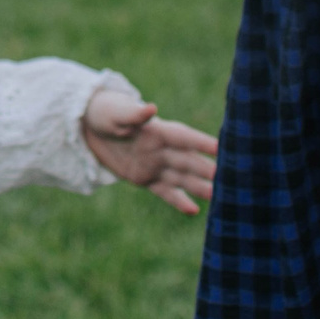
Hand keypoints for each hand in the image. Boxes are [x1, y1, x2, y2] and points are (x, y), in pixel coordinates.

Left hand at [80, 88, 218, 214]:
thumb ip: (134, 114)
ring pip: (182, 178)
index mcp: (158, 129)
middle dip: (207, 169)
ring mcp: (155, 165)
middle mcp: (161, 149)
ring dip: (199, 187)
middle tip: (230, 178)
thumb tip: (151, 108)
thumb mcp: (116, 113)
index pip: (184, 137)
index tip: (223, 148)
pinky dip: (178, 200)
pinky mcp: (144, 178)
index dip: (202, 143)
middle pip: (188, 161)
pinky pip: (164, 191)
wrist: (89, 126)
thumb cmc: (106, 112)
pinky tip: (195, 211)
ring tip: (220, 196)